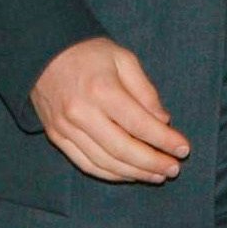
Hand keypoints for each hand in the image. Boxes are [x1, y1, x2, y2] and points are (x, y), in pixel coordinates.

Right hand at [32, 37, 189, 182]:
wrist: (42, 52)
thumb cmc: (89, 52)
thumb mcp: (124, 59)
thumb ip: (145, 91)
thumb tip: (163, 121)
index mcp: (102, 90)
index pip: (140, 124)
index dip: (165, 140)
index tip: (184, 149)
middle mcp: (82, 113)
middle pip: (123, 149)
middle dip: (152, 163)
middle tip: (174, 169)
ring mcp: (66, 128)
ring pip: (105, 162)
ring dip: (134, 173)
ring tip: (157, 176)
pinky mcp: (57, 137)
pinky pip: (86, 164)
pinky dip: (110, 174)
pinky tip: (130, 174)